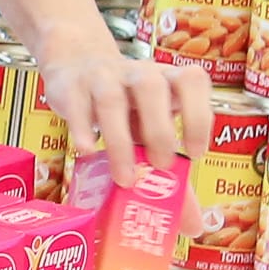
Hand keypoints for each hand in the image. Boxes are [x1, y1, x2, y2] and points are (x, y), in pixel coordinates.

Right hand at [38, 46, 207, 180]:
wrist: (77, 63)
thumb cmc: (126, 100)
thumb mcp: (150, 117)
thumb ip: (163, 150)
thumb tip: (183, 206)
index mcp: (166, 77)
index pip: (191, 81)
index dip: (197, 115)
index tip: (194, 153)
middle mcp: (137, 72)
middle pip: (151, 88)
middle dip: (159, 131)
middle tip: (160, 165)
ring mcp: (102, 76)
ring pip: (111, 100)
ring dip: (120, 142)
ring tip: (124, 176)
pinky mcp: (71, 86)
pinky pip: (77, 106)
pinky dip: (82, 130)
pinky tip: (87, 152)